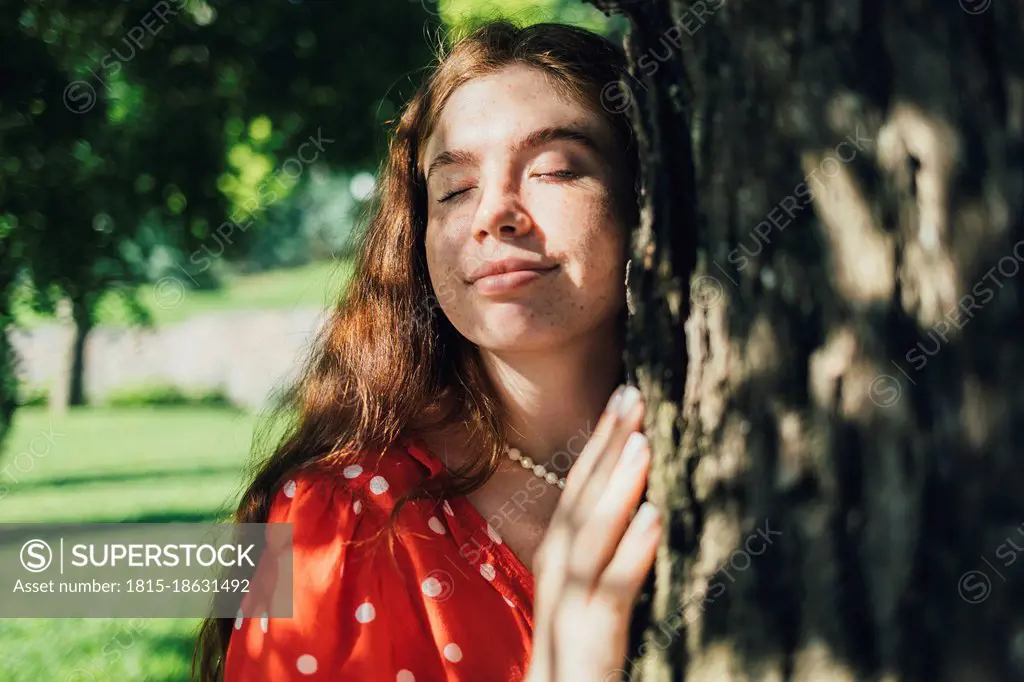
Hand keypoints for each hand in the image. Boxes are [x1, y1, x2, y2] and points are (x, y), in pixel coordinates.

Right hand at [526, 385, 661, 681]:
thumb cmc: (579, 642)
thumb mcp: (585, 588)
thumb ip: (600, 546)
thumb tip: (635, 497)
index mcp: (559, 557)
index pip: (578, 488)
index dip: (599, 441)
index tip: (623, 394)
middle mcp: (559, 572)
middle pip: (580, 500)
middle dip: (605, 446)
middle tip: (633, 393)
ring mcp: (572, 602)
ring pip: (592, 536)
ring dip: (616, 487)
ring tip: (643, 442)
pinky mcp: (591, 636)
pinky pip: (614, 589)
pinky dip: (632, 550)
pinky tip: (653, 517)